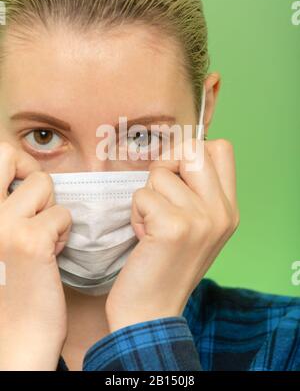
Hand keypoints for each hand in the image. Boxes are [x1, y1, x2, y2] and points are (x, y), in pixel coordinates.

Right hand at [0, 143, 71, 369]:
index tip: (27, 189)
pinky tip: (52, 254)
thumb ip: (6, 206)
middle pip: (8, 154)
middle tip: (39, 202)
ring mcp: (2, 224)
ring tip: (46, 237)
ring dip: (52, 209)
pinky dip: (64, 231)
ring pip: (44, 184)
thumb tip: (27, 176)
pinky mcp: (30, 240)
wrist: (16, 333)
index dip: (17, 166)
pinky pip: (63, 214)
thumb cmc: (10, 282)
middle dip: (31, 173)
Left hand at [105, 138, 238, 331]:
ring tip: (150, 226)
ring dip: (146, 197)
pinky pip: (142, 195)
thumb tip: (176, 155)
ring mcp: (201, 219)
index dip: (191, 152)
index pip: (221, 149)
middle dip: (166, 164)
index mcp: (229, 210)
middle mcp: (221, 212)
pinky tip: (143, 237)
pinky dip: (136, 213)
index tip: (176, 174)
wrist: (152, 311)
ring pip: (160, 173)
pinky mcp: (174, 227)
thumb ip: (197, 192)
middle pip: (193, 149)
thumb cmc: (167, 266)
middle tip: (158, 194)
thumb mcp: (197, 228)